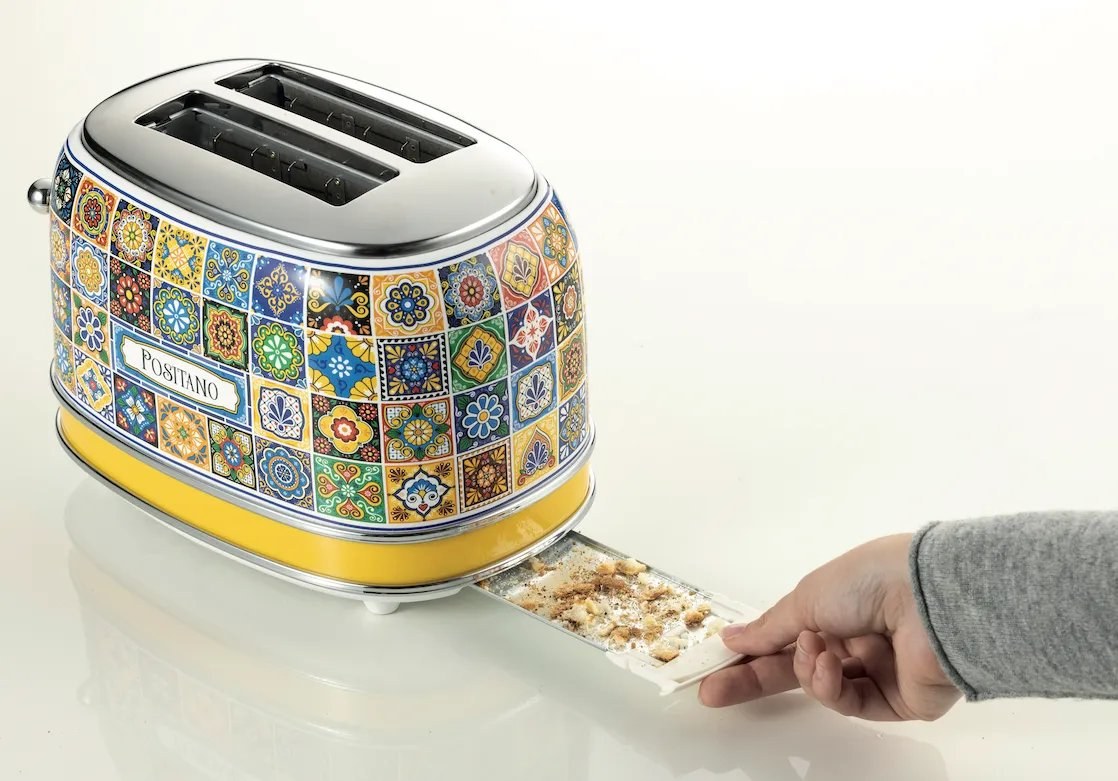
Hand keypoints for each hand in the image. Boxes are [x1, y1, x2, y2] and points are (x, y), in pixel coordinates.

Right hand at [699, 534, 961, 720]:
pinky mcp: (897, 700)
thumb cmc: (870, 580)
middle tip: (713, 692)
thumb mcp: (806, 597)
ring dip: (806, 670)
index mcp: (836, 607)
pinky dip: (831, 685)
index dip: (750, 651)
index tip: (716, 664)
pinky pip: (849, 702)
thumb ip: (769, 628)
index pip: (785, 637)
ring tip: (813, 649)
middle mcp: (857, 638)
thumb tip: (733, 638)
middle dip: (754, 679)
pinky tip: (830, 663)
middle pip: (795, 668)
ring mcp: (877, 670)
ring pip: (820, 687)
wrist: (930, 597)